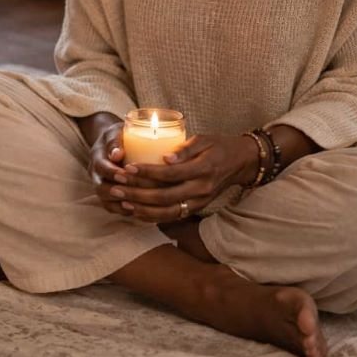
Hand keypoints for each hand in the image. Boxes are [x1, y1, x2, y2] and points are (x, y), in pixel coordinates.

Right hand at [87, 121, 131, 214]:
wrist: (111, 143)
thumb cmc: (118, 135)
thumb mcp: (116, 131)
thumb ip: (115, 140)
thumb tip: (117, 154)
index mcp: (97, 157)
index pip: (100, 167)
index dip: (111, 173)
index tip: (125, 174)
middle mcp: (96, 175)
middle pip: (100, 189)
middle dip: (116, 192)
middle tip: (133, 193)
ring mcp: (101, 186)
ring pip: (106, 201)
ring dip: (120, 204)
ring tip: (137, 205)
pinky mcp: (108, 196)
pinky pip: (112, 208)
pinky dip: (123, 211)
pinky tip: (138, 210)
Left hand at [95, 134, 257, 222]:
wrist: (240, 163)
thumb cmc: (218, 146)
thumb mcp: (203, 140)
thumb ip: (184, 149)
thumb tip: (165, 157)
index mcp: (203, 169)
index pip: (171, 174)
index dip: (148, 172)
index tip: (128, 167)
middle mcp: (201, 190)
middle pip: (165, 197)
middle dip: (137, 193)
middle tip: (116, 187)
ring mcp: (199, 202)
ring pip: (167, 212)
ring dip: (142, 209)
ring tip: (121, 201)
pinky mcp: (196, 209)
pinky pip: (172, 217)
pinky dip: (152, 217)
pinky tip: (135, 211)